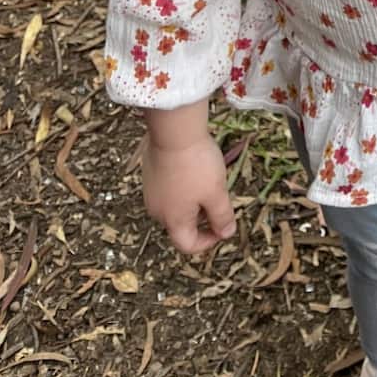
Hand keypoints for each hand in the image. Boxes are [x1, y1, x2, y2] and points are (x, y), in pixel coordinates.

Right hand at [142, 130, 236, 254]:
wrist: (173, 132)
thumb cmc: (196, 165)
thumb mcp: (216, 192)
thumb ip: (222, 216)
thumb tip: (227, 233)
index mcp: (173, 221)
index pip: (188, 245)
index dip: (208, 242)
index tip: (223, 228)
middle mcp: (157, 211)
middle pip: (181, 225)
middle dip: (202, 218)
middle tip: (219, 199)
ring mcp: (151, 192)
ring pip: (175, 206)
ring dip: (193, 201)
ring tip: (208, 181)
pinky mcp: (150, 174)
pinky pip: (168, 189)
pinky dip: (183, 187)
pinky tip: (194, 168)